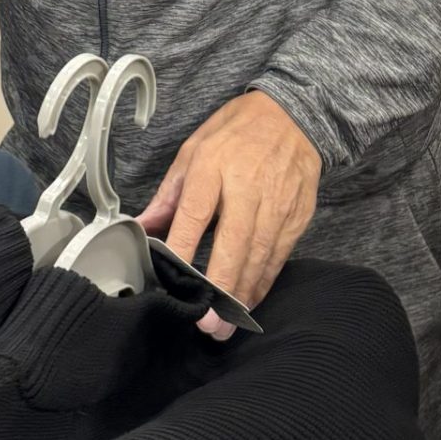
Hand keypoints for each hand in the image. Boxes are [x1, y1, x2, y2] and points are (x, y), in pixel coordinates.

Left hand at [139, 91, 321, 331]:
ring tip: (226, 324)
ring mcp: (277, 203)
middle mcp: (248, 187)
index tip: (173, 277)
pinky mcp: (298, 215)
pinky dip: (264, 281)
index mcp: (214, 167)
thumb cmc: (237, 133)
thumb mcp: (194, 150)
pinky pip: (279, 255)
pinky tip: (250, 300)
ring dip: (242, 295)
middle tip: (207, 323)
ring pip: (259, 257)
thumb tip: (143, 227)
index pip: (196, 214)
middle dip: (220, 287)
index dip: (184, 248)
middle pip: (234, 244)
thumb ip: (169, 195)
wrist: (293, 115)